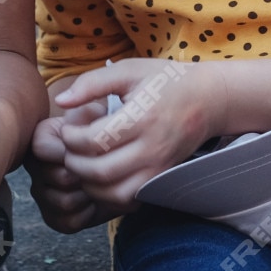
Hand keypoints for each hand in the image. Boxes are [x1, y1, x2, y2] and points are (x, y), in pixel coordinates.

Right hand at [25, 113, 123, 232]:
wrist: (108, 157)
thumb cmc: (98, 132)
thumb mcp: (94, 114)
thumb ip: (88, 112)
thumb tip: (83, 116)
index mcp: (39, 141)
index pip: (43, 149)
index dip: (70, 151)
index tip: (89, 147)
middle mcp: (36, 168)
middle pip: (60, 178)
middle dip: (87, 174)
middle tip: (104, 168)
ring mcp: (42, 194)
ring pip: (65, 201)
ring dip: (89, 194)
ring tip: (103, 184)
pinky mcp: (53, 217)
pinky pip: (70, 221)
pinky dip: (89, 213)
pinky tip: (97, 200)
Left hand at [54, 59, 226, 208]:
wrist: (208, 99)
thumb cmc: (165, 81)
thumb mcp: (129, 70)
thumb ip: (92, 83)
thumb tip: (62, 101)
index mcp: (142, 117)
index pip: (94, 140)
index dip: (71, 138)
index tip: (67, 129)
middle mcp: (152, 147)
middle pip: (100, 172)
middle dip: (74, 163)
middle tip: (68, 149)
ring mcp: (158, 167)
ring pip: (113, 193)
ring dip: (88, 184)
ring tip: (81, 164)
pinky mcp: (161, 178)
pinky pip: (129, 200)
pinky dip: (108, 195)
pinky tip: (101, 178)